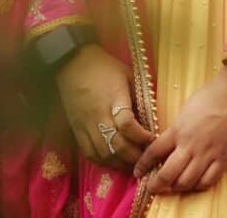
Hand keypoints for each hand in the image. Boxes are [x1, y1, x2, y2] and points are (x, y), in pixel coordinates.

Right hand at [55, 43, 154, 170]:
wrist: (73, 64)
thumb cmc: (104, 67)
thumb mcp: (128, 74)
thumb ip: (139, 95)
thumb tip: (152, 115)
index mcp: (114, 98)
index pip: (127, 125)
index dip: (142, 136)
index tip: (153, 138)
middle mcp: (99, 115)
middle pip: (117, 145)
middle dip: (134, 156)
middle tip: (147, 158)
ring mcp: (86, 125)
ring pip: (104, 154)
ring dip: (121, 163)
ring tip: (133, 164)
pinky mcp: (77, 130)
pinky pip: (90, 154)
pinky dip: (104, 162)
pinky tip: (114, 162)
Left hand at [134, 61, 226, 194]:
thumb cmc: (213, 93)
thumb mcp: (187, 108)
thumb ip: (178, 128)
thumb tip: (171, 143)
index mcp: (179, 129)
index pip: (154, 152)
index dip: (143, 165)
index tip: (138, 172)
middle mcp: (191, 145)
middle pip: (168, 174)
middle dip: (157, 185)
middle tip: (153, 188)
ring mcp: (209, 154)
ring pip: (187, 182)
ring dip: (177, 188)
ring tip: (174, 186)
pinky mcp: (225, 159)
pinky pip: (208, 181)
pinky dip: (198, 186)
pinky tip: (195, 183)